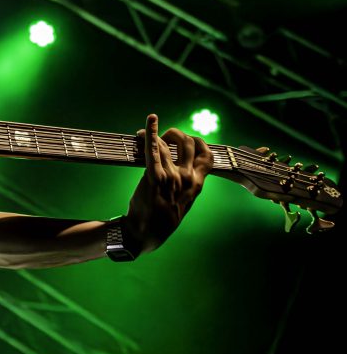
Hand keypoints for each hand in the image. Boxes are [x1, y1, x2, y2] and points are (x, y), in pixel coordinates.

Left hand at [125, 114, 212, 253]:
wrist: (145, 234)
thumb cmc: (162, 220)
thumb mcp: (184, 203)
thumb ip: (188, 186)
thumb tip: (186, 171)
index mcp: (198, 184)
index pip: (207, 155)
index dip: (198, 142)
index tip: (188, 140)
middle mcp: (188, 178)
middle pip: (188, 144)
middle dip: (177, 135)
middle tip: (164, 136)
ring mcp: (172, 177)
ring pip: (169, 144)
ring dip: (159, 133)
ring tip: (145, 132)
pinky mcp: (154, 176)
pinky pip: (153, 149)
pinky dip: (151, 132)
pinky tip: (150, 120)